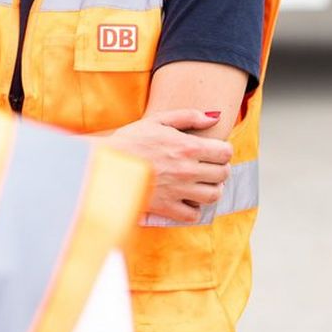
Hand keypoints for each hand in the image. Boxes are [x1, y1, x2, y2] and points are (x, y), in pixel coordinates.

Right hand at [106, 109, 231, 221]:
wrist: (107, 164)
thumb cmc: (130, 140)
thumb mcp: (157, 120)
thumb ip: (188, 116)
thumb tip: (213, 119)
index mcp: (187, 147)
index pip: (225, 153)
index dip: (223, 150)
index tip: (215, 150)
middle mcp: (188, 170)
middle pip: (223, 174)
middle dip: (220, 168)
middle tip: (210, 166)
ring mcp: (179, 191)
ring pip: (214, 195)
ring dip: (212, 188)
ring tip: (202, 183)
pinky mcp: (168, 207)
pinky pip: (194, 214)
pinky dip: (195, 208)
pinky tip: (187, 198)